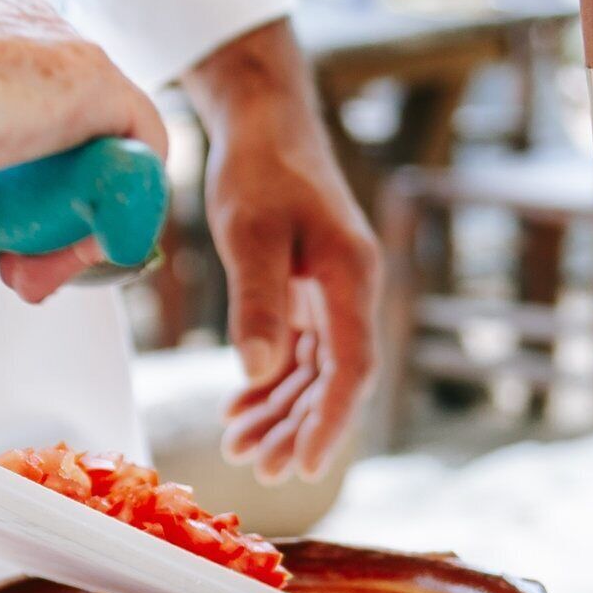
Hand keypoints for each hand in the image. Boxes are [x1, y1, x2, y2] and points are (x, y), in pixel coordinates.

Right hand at [0, 0, 169, 294]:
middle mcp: (13, 28)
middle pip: (58, 131)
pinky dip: (123, 209)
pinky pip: (141, 151)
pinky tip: (90, 254)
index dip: (5, 182)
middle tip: (9, 264)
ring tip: (31, 275)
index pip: (9, 105)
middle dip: (40, 211)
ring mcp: (57, 47)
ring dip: (74, 225)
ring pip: (98, 147)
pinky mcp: (92, 79)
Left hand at [185, 20, 377, 480]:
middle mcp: (351, 291)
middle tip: (262, 472)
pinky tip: (240, 410)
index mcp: (352, 277)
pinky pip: (296, 351)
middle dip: (299, 430)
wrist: (264, 120)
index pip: (351, 369)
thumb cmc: (261, 166)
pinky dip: (270, 383)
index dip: (330, 424)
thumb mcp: (251, 231)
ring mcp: (331, 293)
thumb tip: (257, 373)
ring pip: (314, 372)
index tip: (304, 466)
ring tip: (241, 450)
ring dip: (280, 413)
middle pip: (334, 381)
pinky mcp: (308, 290)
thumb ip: (257, 301)